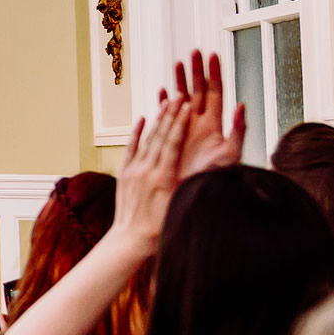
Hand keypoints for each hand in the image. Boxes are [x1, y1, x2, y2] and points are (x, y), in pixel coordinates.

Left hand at [114, 96, 189, 250]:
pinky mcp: (124, 174)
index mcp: (163, 177)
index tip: (187, 106)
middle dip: (171, 114)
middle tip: (180, 95)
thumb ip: (191, 183)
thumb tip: (209, 168)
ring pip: (146, 139)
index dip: (180, 122)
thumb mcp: (181, 205)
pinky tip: (143, 118)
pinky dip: (137, 132)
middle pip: (160, 136)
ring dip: (157, 119)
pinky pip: (131, 148)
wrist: (131, 240)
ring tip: (166, 100)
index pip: (172, 142)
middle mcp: (146, 170)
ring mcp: (133, 171)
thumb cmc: (161, 227)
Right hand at [158, 50, 244, 177]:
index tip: (212, 55)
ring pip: (182, 100)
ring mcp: (185, 131)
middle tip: (194, 52)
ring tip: (178, 64)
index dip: (214, 73)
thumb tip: (242, 105)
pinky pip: (166, 117)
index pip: (215, 93)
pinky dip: (164, 104)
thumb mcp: (230, 155)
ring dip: (180, 82)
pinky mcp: (171, 140)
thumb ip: (237, 131)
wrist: (194, 197)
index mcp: (213, 126)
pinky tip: (162, 92)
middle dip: (196, 70)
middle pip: (199, 91)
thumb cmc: (214, 180)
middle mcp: (200, 125)